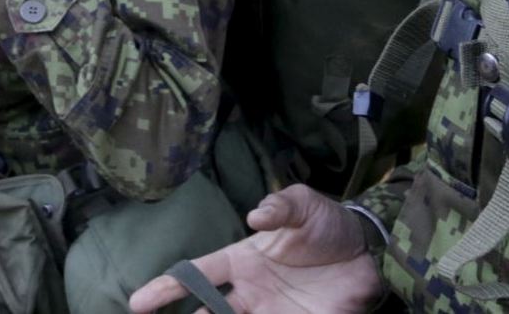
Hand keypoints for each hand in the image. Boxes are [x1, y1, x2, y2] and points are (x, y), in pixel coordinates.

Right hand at [128, 184, 383, 313]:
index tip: (138, 302)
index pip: (197, 274)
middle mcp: (250, 291)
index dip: (167, 287)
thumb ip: (279, 206)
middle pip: (206, 312)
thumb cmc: (329, 225)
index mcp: (244, 259)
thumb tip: (255, 215)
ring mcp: (269, 312)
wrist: (370, 253)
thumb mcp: (303, 205)